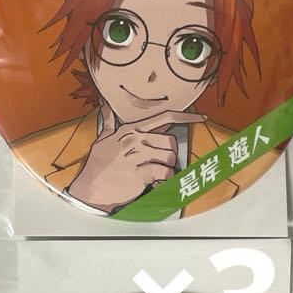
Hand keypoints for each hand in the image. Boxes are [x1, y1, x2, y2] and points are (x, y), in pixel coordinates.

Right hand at [66, 104, 206, 213]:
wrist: (89, 189)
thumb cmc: (98, 165)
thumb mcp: (102, 140)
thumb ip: (108, 121)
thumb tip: (103, 103)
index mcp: (130, 130)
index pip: (164, 117)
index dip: (186, 117)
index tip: (202, 118)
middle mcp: (134, 140)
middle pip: (171, 142)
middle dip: (169, 155)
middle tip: (158, 164)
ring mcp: (136, 156)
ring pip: (170, 158)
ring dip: (166, 169)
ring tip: (154, 174)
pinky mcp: (139, 173)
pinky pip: (165, 174)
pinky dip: (163, 181)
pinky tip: (153, 183)